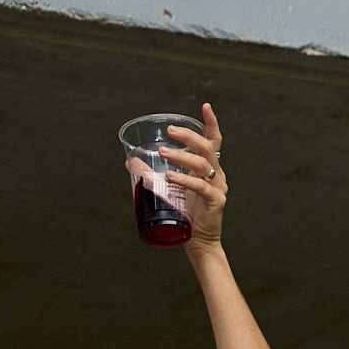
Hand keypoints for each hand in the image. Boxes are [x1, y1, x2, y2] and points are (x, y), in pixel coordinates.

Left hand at [160, 102, 227, 253]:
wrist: (199, 242)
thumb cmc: (187, 214)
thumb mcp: (168, 189)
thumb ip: (152, 174)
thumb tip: (131, 161)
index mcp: (209, 169)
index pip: (214, 141)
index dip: (211, 124)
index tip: (206, 106)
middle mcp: (216, 175)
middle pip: (206, 148)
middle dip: (188, 136)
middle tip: (170, 131)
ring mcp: (217, 188)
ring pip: (202, 164)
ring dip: (181, 156)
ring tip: (163, 153)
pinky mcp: (215, 201)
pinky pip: (200, 187)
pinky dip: (184, 180)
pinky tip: (170, 177)